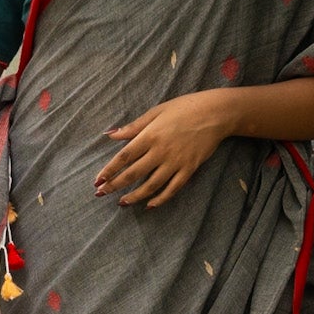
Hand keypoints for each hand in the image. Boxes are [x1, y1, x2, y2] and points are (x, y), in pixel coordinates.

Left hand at [95, 92, 232, 207]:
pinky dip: (160, 199)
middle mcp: (160, 151)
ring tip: (123, 203)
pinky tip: (150, 205)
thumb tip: (111, 134)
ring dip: (135, 196)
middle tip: (102, 194)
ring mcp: (176, 162)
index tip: (97, 181)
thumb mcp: (156, 112)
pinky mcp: (189, 169)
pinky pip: (173, 188)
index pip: (124, 157)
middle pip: (133, 174)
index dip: (109, 170)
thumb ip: (134, 126)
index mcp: (150, 135)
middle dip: (115, 186)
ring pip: (151, 185)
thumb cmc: (185, 108)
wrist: (216, 113)